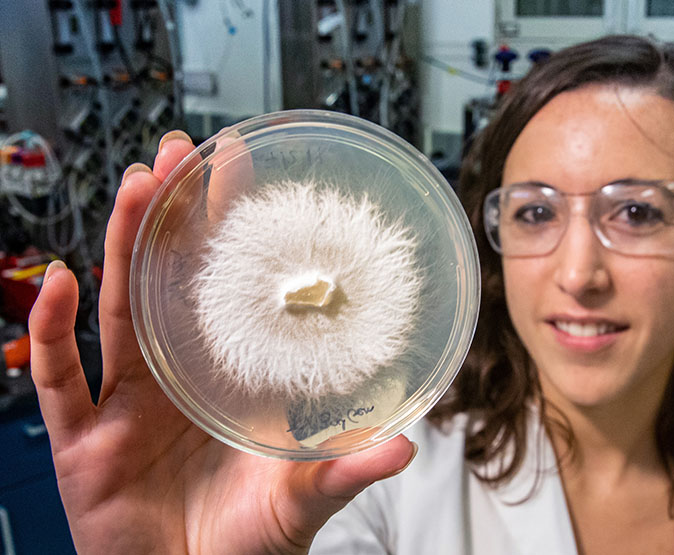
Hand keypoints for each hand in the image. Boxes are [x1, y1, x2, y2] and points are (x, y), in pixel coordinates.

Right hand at [29, 130, 415, 554]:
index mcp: (222, 381)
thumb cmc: (247, 545)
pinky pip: (56, 380)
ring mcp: (124, 406)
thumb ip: (346, 468)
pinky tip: (60, 284)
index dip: (228, 231)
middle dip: (170, 216)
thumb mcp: (303, 498)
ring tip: (137, 187)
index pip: (224, 289)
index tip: (237, 170)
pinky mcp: (84, 442)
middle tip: (179, 153)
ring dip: (122, 246)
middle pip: (165, 283)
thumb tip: (406, 443)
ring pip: (116, 312)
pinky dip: (50, 333)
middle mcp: (170, 381)